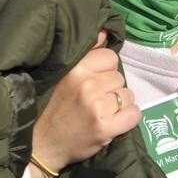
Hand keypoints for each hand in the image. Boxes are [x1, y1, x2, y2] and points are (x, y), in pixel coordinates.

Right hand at [31, 32, 138, 173]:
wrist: (43, 145)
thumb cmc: (55, 108)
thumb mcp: (65, 76)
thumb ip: (87, 54)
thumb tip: (105, 32)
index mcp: (76, 69)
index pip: (110, 57)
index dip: (106, 70)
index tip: (95, 82)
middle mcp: (87, 85)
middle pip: (120, 78)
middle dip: (112, 89)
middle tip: (96, 101)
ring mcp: (97, 106)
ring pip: (128, 96)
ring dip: (120, 105)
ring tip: (102, 112)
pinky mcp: (105, 127)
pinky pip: (134, 114)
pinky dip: (127, 119)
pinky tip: (113, 122)